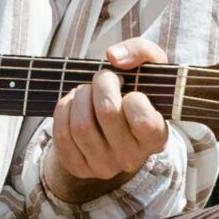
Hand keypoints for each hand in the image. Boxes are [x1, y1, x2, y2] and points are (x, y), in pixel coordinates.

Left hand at [45, 37, 172, 203]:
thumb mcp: (149, 67)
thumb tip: (114, 57)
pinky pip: (62, 135)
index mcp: (156, 138)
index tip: (132, 90)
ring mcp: (104, 166)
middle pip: (107, 113)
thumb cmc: (134, 91)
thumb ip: (142, 51)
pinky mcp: (79, 167)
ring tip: (87, 92)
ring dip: (79, 97)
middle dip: (100, 84)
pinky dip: (64, 111)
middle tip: (103, 79)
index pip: (144, 121)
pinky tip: (74, 105)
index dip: (134, 97)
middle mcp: (132, 157)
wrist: (112, 124)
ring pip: (81, 125)